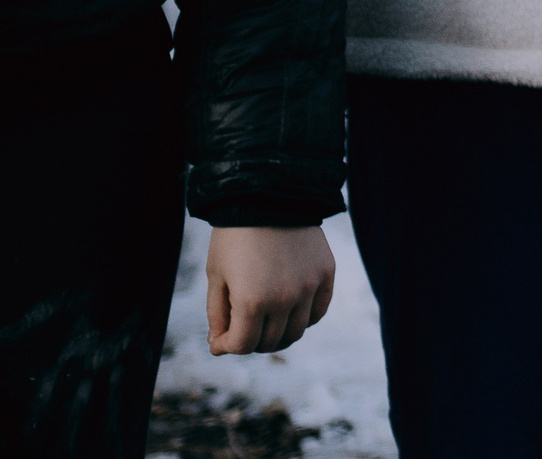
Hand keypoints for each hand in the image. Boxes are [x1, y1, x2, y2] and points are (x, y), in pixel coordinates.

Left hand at [205, 224, 335, 354]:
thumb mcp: (216, 276)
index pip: (242, 345)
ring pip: (296, 332)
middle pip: (270, 342)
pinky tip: (289, 311)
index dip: (226, 346)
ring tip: (265, 323)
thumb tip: (220, 345)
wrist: (268, 194)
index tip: (218, 340)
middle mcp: (284, 299)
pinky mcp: (326, 274)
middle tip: (241, 329)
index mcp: (252, 301)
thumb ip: (217, 315)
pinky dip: (303, 318)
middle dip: (251, 341)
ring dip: (278, 334)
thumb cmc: (234, 236)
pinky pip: (317, 312)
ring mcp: (309, 287)